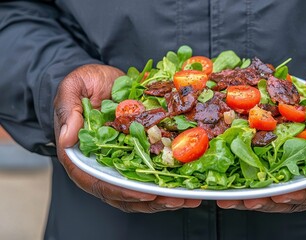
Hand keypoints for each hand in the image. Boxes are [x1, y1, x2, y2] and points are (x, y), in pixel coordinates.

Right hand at [53, 64, 200, 212]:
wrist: (106, 79)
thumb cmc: (86, 84)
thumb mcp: (74, 87)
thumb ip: (68, 109)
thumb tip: (66, 139)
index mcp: (81, 155)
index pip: (98, 182)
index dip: (122, 191)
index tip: (145, 194)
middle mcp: (102, 164)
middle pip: (125, 192)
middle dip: (151, 200)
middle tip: (176, 200)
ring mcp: (122, 162)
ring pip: (142, 188)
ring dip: (165, 196)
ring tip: (188, 198)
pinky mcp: (139, 155)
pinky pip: (154, 173)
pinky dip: (171, 181)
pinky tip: (189, 183)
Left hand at [217, 64, 305, 211]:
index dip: (303, 194)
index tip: (280, 196)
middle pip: (296, 193)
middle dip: (270, 200)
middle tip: (246, 202)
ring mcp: (303, 159)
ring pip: (279, 183)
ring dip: (255, 192)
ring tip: (230, 198)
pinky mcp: (288, 149)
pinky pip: (269, 163)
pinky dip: (251, 170)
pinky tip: (231, 174)